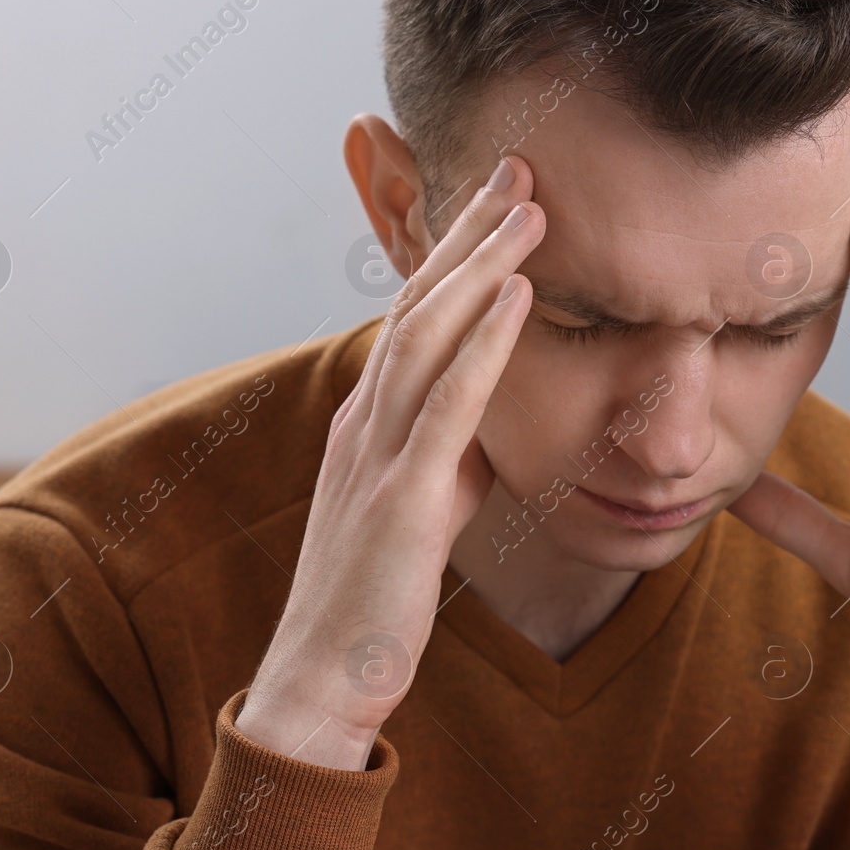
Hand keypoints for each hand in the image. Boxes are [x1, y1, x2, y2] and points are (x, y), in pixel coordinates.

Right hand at [235, 156, 542, 769]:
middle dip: (468, 231)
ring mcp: (377, 455)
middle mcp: (364, 421)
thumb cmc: (370, 601)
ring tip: (529, 206)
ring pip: (429, 335)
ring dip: (482, 264)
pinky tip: (517, 295)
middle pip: (419, 303)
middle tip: (519, 167)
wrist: (320, 682)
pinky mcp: (402, 498)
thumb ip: (448, 461)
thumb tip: (489, 429)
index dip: (455, 255)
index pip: (414, 318)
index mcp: (367, 423)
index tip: (500, 204)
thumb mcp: (418, 514)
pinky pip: (447, 405)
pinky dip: (484, 343)